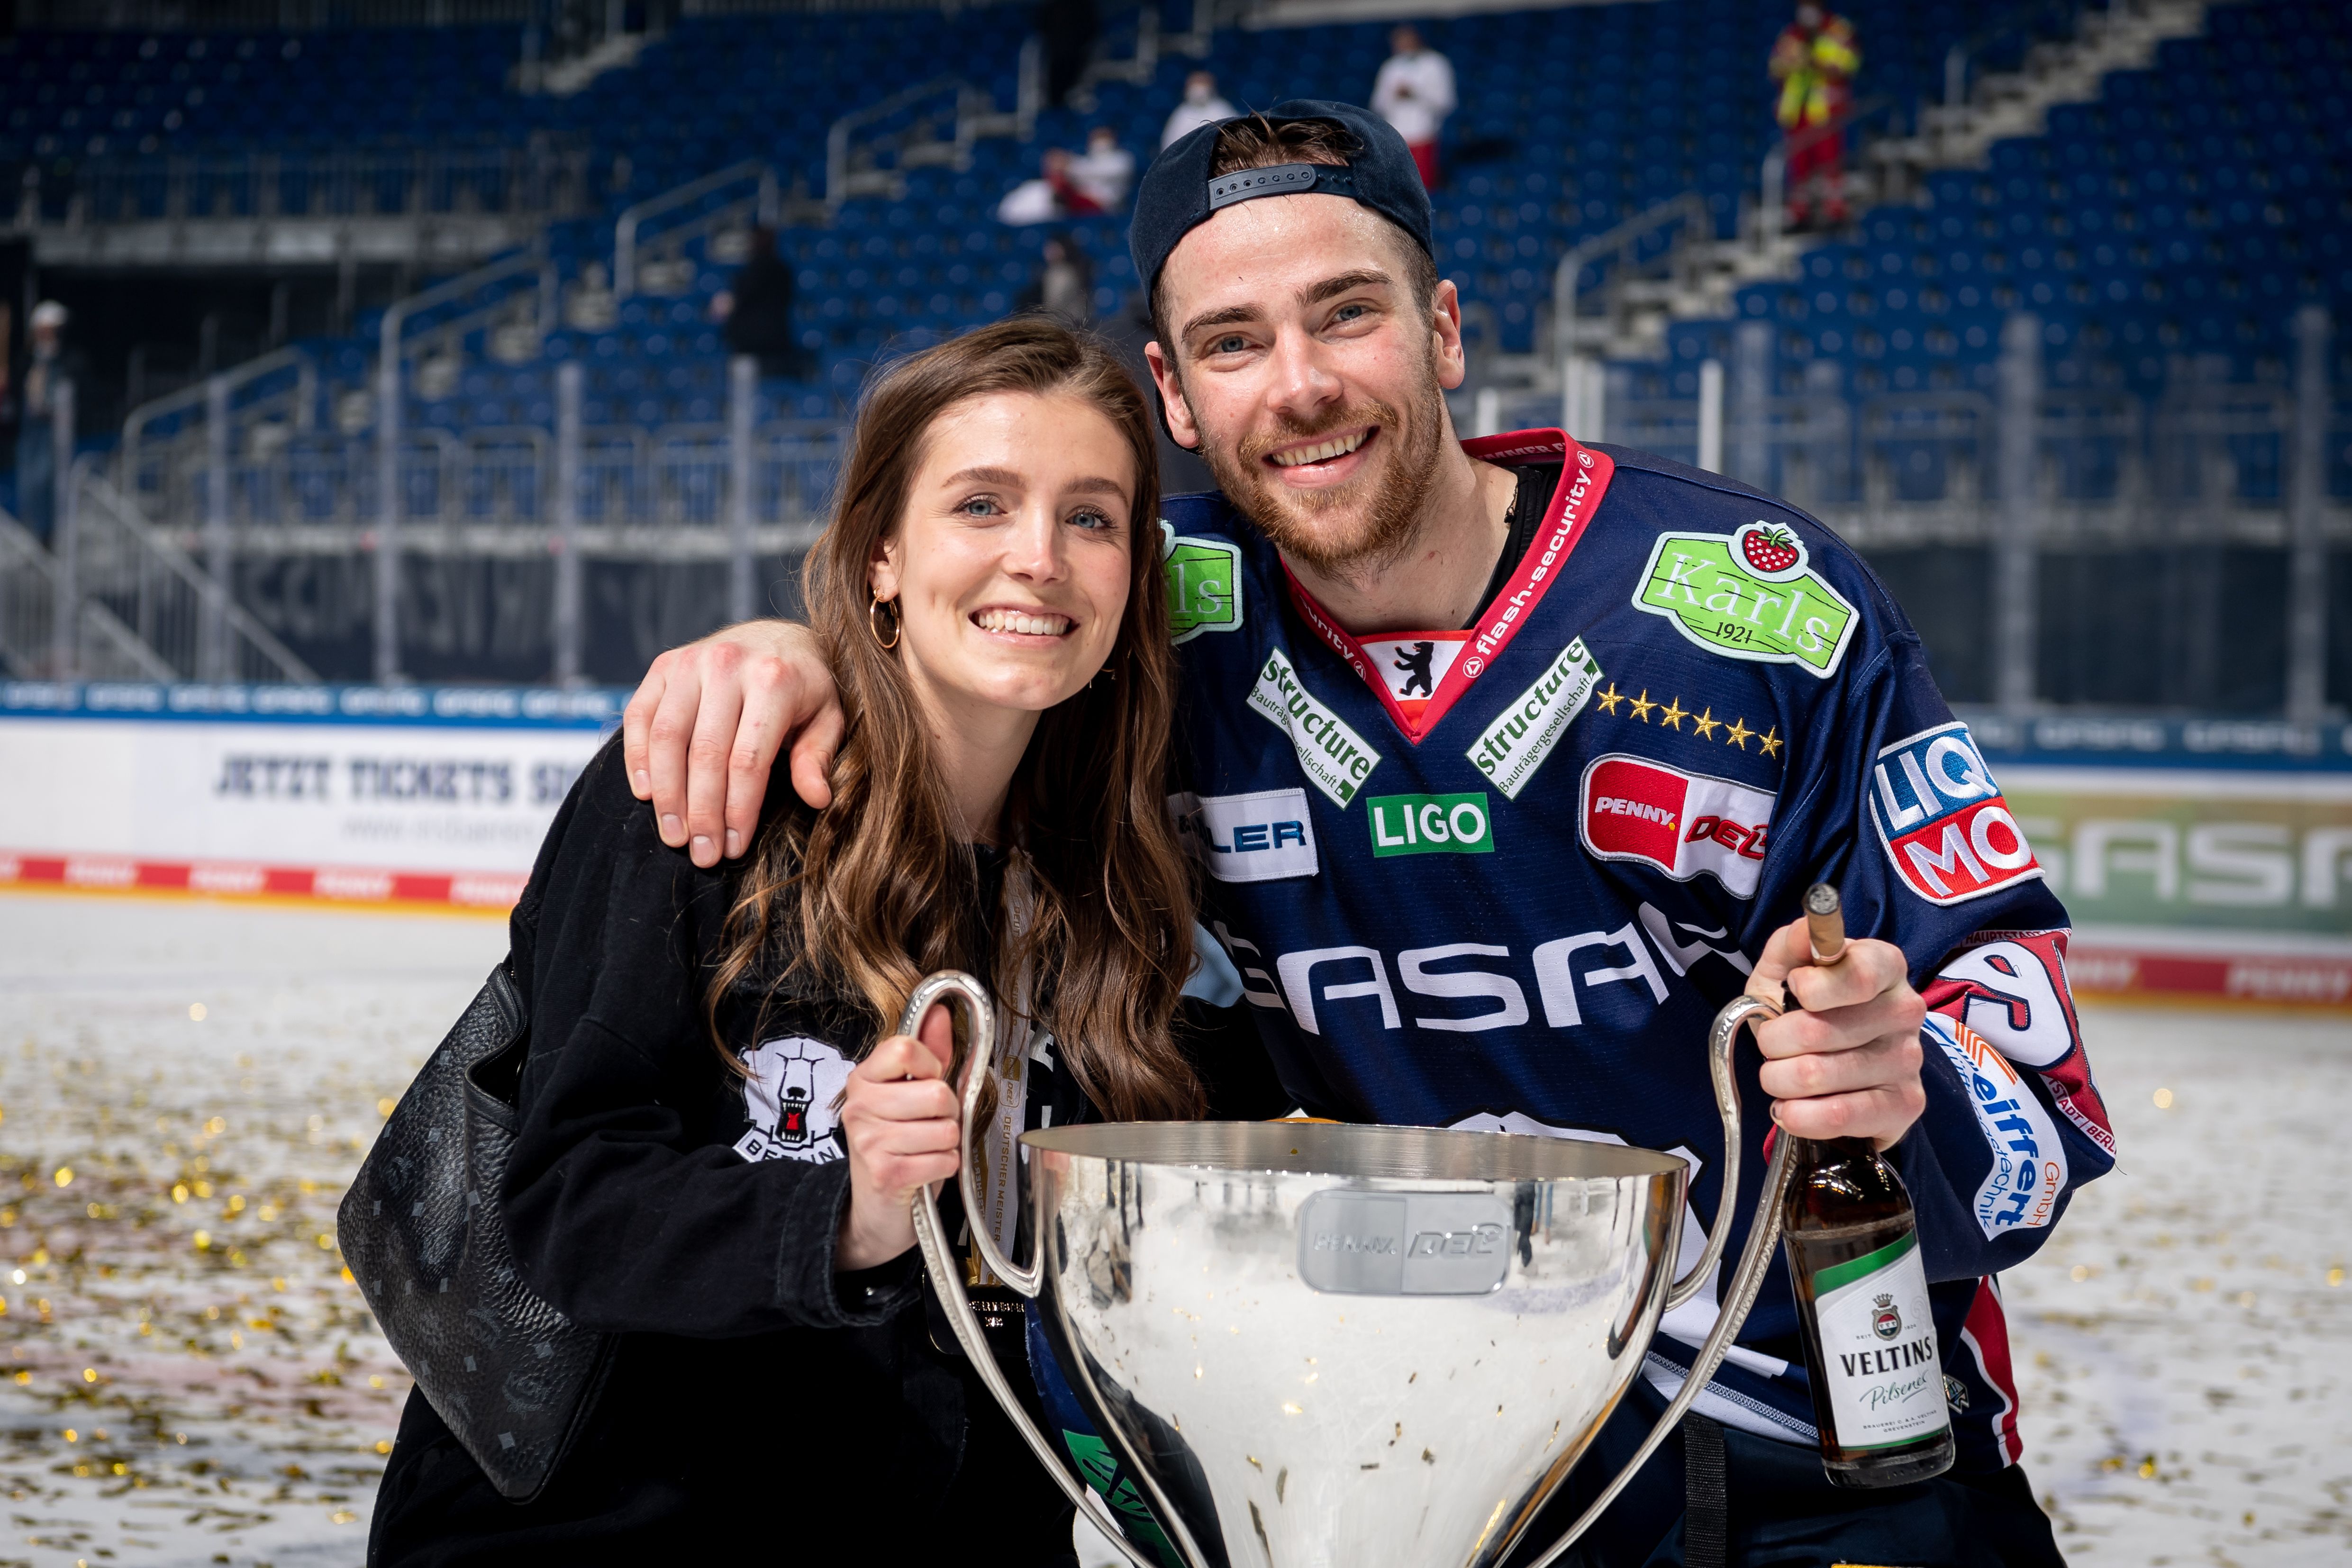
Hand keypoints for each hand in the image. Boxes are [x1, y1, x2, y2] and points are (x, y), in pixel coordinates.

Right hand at [620, 620, 844, 866]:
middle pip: (704, 754)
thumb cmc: (805, 689)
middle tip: (702, 854)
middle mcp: (727, 666)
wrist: (777, 637)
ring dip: (666, 795)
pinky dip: (637, 758)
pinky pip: (639, 717)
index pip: (748, 760)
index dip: (738, 810)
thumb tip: (818, 799)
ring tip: (674, 836)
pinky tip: (645, 795)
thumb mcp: (827, 718)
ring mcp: (689, 662)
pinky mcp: (663, 665)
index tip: (734, 848)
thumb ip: (818, 757)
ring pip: (666, 739)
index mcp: (774, 680)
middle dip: (701, 813)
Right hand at [837, 1003, 961, 1271]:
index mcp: (863, 1079)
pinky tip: (924, 1170)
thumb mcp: (912, 1093)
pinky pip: (944, 1159)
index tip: (928, 1080)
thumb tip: (939, 1013)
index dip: (932, 1065)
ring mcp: (869, 1142)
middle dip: (948, 1113)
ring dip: (947, 1143)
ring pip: (946, 1129)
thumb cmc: (898, 1144)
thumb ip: (929, 1052)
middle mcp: (859, 1107)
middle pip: (936, 1093)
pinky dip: (945, 1167)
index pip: (905, 1047)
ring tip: (926, 1148)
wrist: (876, 1206)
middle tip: (931, 1125)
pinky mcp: (886, 1173)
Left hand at [1743, 916, 1927, 1149]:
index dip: (1809, 987)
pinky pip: (1838, 1115)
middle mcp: (1905, 1010)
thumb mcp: (1789, 969)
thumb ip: (1793, 944)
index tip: (1793, 990)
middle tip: (1770, 1044)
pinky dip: (1797, 1115)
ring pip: (1816, 1074)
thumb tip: (1808, 928)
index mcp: (1884, 965)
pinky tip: (1790, 1108)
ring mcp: (1908, 1060)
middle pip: (1816, 1030)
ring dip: (1778, 1078)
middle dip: (1772, 1040)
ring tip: (1779, 1076)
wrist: (1845, 1070)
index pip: (1855, 973)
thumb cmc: (1812, 1010)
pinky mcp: (1905, 1104)